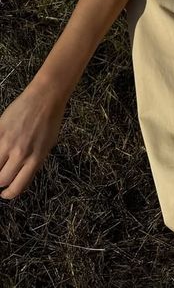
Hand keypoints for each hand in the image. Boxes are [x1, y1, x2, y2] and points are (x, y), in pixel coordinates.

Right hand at [0, 82, 66, 199]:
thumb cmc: (50, 120)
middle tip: (0, 177)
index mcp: (36, 158)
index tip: (4, 193)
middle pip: (1, 180)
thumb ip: (34, 162)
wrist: (46, 97)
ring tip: (0, 163)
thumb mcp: (48, 145)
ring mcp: (8, 142)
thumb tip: (20, 179)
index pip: (17, 187)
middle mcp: (21, 153)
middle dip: (0, 182)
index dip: (8, 193)